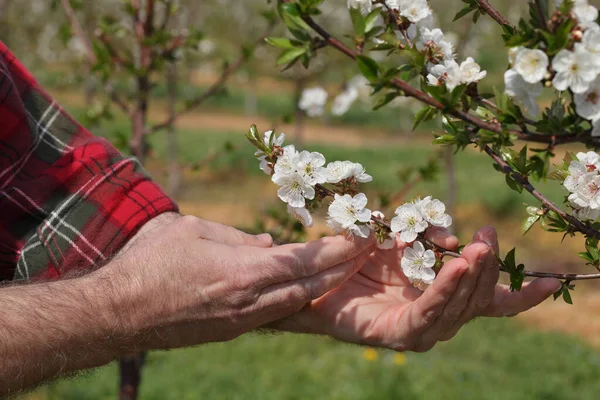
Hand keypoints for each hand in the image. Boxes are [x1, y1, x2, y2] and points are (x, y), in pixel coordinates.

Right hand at [94, 214, 376, 350]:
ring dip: (325, 286)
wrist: (117, 313)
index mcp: (241, 271)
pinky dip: (298, 300)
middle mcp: (249, 301)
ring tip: (346, 269)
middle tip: (367, 251)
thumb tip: (266, 243)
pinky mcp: (231, 331)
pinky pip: (275, 314)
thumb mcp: (191, 230)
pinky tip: (308, 289)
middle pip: (310, 286)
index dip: (336, 249)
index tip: (361, 236)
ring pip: (297, 304)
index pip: (303, 260)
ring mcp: (242, 321)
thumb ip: (234, 235)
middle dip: (342, 268)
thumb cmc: (148, 263)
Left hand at [270, 226, 560, 351]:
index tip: (552, 279)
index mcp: (442, 295)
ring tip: (476, 250)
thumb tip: (451, 239)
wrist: (314, 279)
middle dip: (487, 267)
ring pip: (457, 307)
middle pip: (478, 298)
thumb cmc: (357, 257)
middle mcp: (436, 315)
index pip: (490, 300)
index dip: (521, 293)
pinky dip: (444, 289)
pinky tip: (455, 267)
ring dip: (469, 277)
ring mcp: (419, 329)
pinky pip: (428, 312)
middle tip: (487, 237)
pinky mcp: (398, 334)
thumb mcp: (398, 237)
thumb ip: (425, 236)